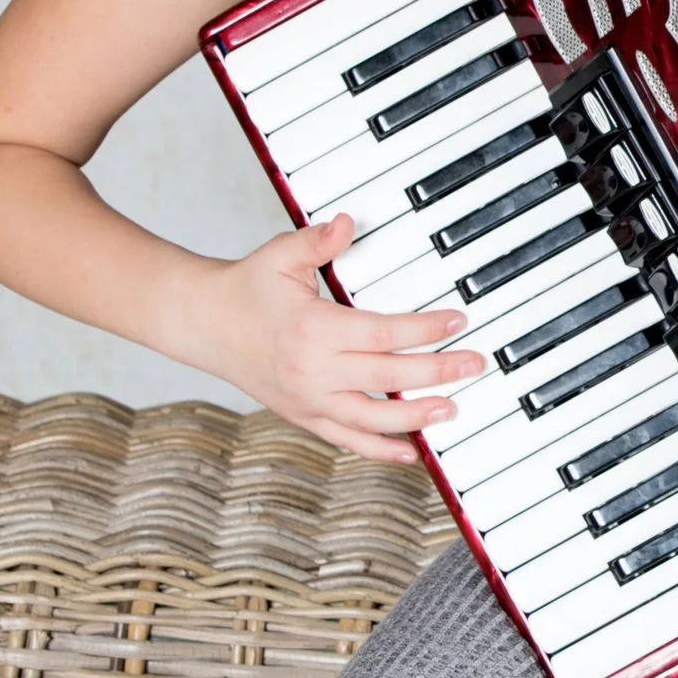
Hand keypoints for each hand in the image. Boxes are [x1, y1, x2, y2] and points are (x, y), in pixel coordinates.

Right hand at [185, 215, 483, 463]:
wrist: (203, 324)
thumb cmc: (247, 288)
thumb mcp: (280, 255)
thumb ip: (317, 241)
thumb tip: (347, 223)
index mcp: (313, 330)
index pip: (382, 333)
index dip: (424, 329)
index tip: (457, 322)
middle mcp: (312, 372)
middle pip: (386, 379)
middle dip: (436, 373)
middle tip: (473, 365)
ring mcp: (307, 400)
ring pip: (370, 420)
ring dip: (414, 420)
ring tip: (451, 411)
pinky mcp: (303, 416)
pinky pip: (347, 440)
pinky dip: (379, 450)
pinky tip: (412, 454)